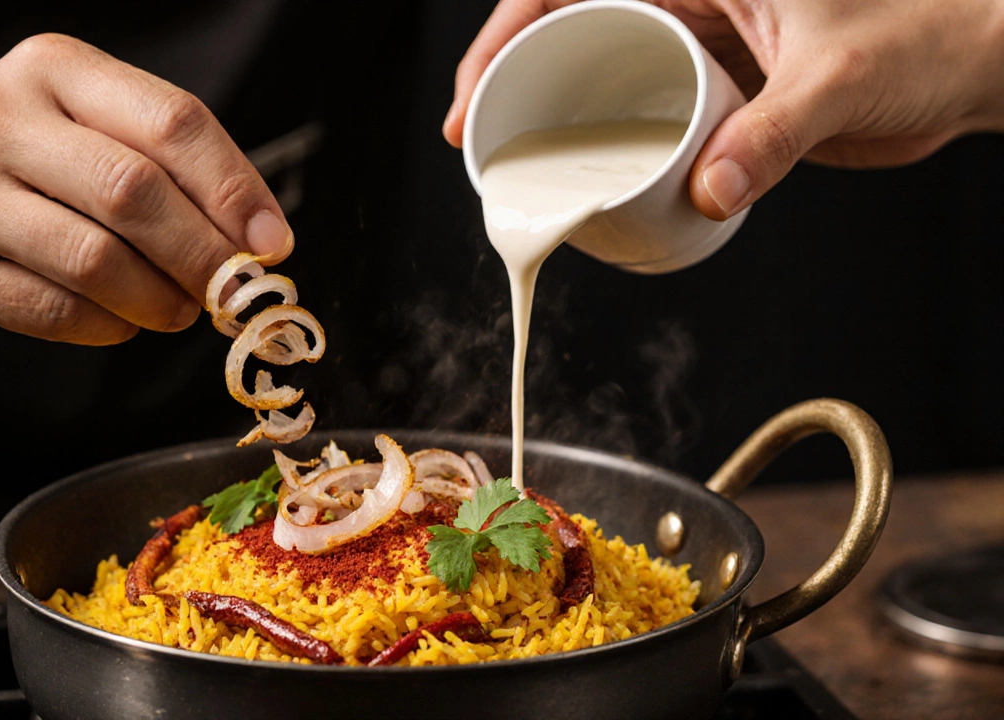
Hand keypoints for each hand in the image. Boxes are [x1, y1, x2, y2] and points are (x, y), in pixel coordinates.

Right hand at [0, 34, 291, 343]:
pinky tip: (118, 321)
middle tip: (234, 294)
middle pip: (136, 193)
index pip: (171, 122)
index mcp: (50, 69)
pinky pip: (55, 308)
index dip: (235, 189)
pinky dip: (107, 325)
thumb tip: (253, 238)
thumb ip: (151, 165)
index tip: (271, 243)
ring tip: (177, 312)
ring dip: (158, 299)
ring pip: (97, 259)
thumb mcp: (64, 128)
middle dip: (205, 255)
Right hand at [443, 0, 1003, 219]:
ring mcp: (698, 46)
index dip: (505, 32)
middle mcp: (688, 0)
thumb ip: (775, 135)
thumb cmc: (930, 34)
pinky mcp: (715, 90)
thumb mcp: (841, 78)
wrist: (971, 69)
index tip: (478, 92)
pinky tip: (589, 181)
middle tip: (475, 142)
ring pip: (596, 70)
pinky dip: (606, 144)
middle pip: (564, 27)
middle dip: (507, 77)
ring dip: (550, 115)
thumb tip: (706, 192)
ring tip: (515, 168)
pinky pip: (640, 113)